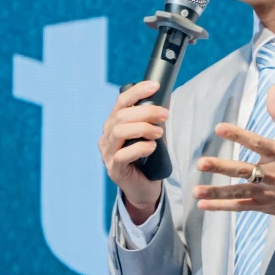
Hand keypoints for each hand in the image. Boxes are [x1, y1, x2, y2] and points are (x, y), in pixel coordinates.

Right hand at [99, 79, 167, 222]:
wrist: (144, 188)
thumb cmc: (148, 159)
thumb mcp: (153, 135)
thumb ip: (155, 118)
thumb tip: (167, 95)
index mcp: (114, 123)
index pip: (121, 101)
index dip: (138, 91)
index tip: (156, 85)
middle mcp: (107, 136)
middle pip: (121, 115)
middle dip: (146, 111)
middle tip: (165, 115)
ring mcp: (107, 153)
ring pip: (119, 132)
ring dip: (142, 128)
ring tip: (159, 132)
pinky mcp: (114, 169)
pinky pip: (123, 155)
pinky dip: (140, 148)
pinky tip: (152, 147)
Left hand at [193, 85, 274, 218]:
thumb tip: (271, 88)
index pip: (256, 142)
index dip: (238, 135)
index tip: (219, 128)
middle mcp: (271, 173)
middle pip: (243, 170)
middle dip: (221, 167)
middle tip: (201, 163)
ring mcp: (266, 191)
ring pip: (238, 191)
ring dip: (216, 192)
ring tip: (195, 191)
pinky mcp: (263, 205)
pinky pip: (240, 206)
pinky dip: (222, 206)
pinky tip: (203, 205)